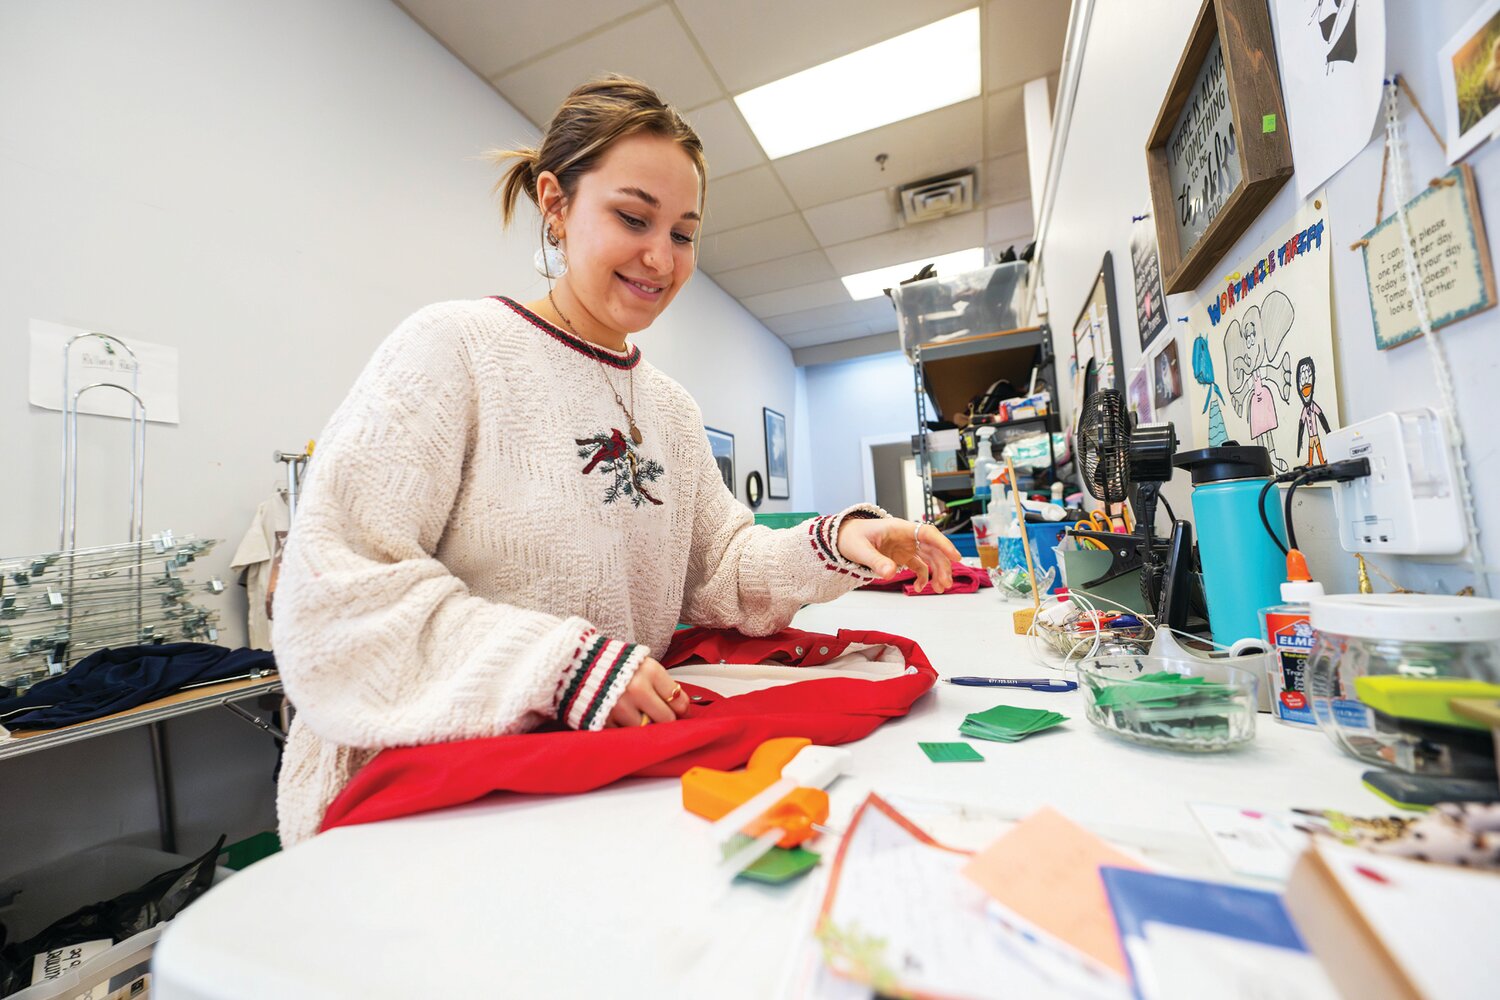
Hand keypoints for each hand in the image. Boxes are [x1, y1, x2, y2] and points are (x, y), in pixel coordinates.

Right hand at [605, 656, 686, 727]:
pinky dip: (626, 729)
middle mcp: (636, 689)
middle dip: (664, 719)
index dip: (680, 708)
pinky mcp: (605, 720)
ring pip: (647, 730)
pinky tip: (621, 717)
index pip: (679, 701)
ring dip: (645, 725)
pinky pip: (626, 734)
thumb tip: (682, 707)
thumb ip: (662, 684)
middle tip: (658, 715)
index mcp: (650, 671)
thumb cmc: (614, 664)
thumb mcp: (643, 664)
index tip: (677, 710)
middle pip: (666, 719)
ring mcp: (620, 707)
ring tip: (636, 713)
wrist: (578, 663)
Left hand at [837, 518, 961, 592]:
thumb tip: (889, 573)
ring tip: (940, 589)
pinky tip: (918, 588)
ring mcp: (906, 546)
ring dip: (937, 572)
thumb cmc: (851, 537)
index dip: (943, 544)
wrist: (843, 538)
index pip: (927, 533)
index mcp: (899, 528)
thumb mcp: (860, 549)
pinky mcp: (903, 556)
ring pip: (930, 558)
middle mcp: (907, 537)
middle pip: (933, 548)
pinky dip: (922, 577)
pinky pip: (919, 566)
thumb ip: (875, 561)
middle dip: (942, 565)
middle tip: (945, 583)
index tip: (955, 557)